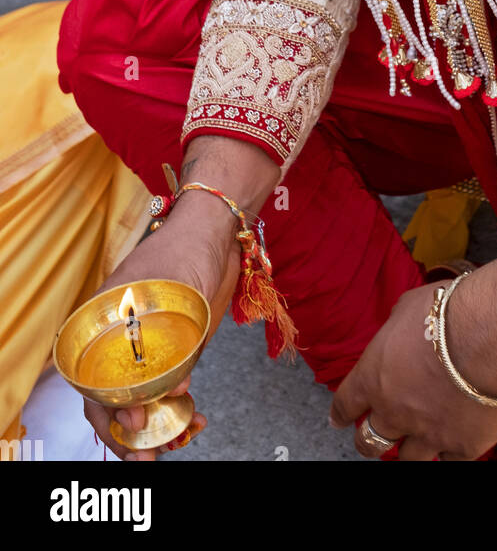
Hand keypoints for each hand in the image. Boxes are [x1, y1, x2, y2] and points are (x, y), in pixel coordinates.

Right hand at [82, 191, 239, 461]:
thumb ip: (170, 340)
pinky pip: (165, 389)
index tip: (136, 426)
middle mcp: (117, 342)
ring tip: (178, 440)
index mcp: (101, 326)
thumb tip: (174, 390)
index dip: (110, 412)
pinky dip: (177, 408)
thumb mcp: (171, 294)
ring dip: (155, 428)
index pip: (92, 383)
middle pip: (111, 400)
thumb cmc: (185, 251)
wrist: (214, 230)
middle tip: (150, 456)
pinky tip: (196, 416)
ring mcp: (144, 348)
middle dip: (129, 434)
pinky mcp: (171, 351)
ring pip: (139, 401)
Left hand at [330, 283, 496, 460]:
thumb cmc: (450, 313)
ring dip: (407, 450)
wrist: (493, 337)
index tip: (339, 420)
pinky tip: (452, 443)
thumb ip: (398, 327)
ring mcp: (427, 433)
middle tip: (371, 439)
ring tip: (413, 445)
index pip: (346, 403)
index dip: (341, 413)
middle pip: (368, 441)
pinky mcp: (462, 446)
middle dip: (367, 441)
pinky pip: (448, 461)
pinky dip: (449, 452)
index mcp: (374, 377)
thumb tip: (402, 329)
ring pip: (406, 460)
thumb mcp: (410, 306)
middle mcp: (394, 411)